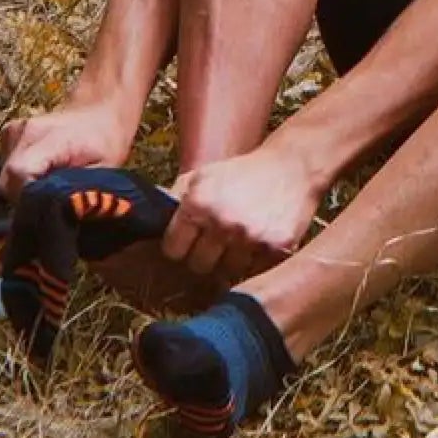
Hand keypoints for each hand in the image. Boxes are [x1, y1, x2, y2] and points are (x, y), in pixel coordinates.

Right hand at [0, 98, 132, 199]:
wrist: (98, 112)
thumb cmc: (105, 143)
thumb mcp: (104, 170)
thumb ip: (78, 192)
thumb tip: (58, 214)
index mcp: (50, 138)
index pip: (19, 173)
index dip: (27, 198)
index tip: (45, 210)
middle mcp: (25, 131)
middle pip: (7, 180)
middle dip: (24, 198)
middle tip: (49, 203)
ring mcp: (14, 130)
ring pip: (5, 176)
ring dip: (21, 188)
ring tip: (48, 186)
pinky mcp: (10, 133)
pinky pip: (6, 166)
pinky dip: (19, 177)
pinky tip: (40, 173)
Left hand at [162, 146, 322, 283]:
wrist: (293, 165)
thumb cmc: (244, 171)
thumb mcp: (205, 175)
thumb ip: (176, 198)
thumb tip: (144, 217)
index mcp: (198, 202)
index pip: (173, 250)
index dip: (180, 247)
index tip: (189, 242)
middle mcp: (222, 221)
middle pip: (198, 266)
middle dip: (204, 256)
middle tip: (216, 242)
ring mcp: (250, 238)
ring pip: (226, 273)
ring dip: (231, 260)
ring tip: (240, 239)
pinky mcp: (276, 249)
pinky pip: (254, 272)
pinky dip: (255, 262)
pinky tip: (259, 241)